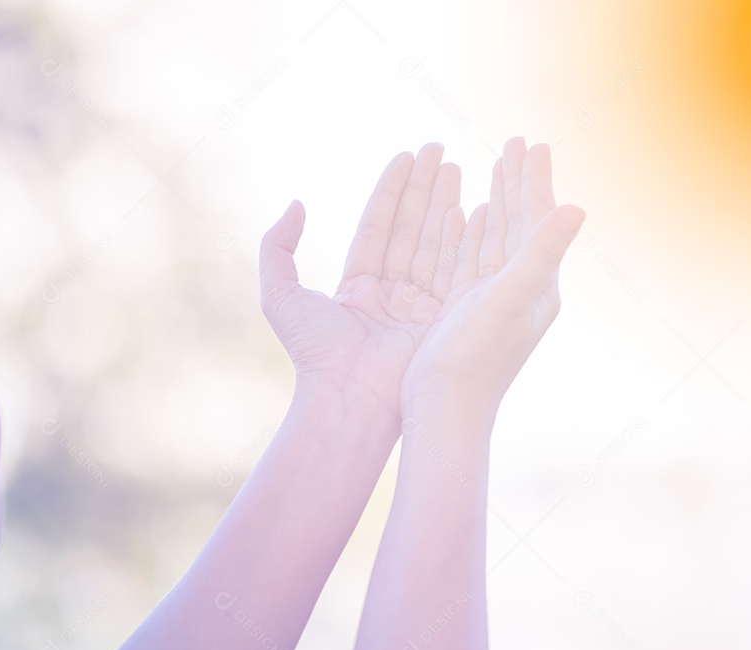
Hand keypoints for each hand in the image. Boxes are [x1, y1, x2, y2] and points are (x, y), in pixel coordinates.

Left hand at [258, 143, 465, 423]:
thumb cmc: (312, 352)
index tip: (408, 155)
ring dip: (447, 202)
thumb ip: (278, 247)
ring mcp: (420, 306)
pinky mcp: (442, 319)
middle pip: (412, 228)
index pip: (378, 226)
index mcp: (358, 287)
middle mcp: (392, 293)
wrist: (348, 399)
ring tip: (459, 165)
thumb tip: (296, 205)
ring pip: (435, 243)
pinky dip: (463, 237)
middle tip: (441, 149)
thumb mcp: (280, 295)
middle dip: (426, 188)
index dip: (392, 190)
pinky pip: (454, 269)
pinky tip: (472, 206)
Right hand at [400, 137, 584, 425]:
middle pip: (520, 223)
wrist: (445, 408)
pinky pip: (472, 257)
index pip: (538, 220)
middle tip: (514, 143)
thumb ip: (542, 252)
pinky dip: (472, 230)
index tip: (531, 143)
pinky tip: (467, 215)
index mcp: (538, 283)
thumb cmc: (476, 359)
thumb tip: (578, 208)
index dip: (534, 181)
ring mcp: (493, 299)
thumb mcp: (511, 300)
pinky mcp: (467, 309)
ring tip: (495, 168)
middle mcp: (520, 289)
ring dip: (497, 202)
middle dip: (517, 183)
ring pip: (497, 237)